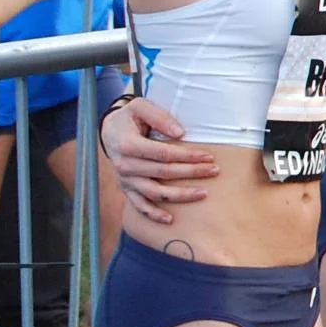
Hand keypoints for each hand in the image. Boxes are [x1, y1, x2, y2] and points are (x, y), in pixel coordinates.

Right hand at [101, 97, 217, 223]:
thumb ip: (160, 117)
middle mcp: (125, 165)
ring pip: (154, 192)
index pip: (163, 154)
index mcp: (128, 145)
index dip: (187, 156)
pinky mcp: (127, 188)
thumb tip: (180, 133)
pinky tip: (170, 220)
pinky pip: (139, 205)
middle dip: (191, 173)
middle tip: (214, 170)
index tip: (208, 156)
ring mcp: (126, 179)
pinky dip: (153, 214)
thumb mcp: (141, 107)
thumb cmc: (131, 116)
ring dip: (179, 195)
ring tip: (203, 194)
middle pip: (163, 173)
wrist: (111, 130)